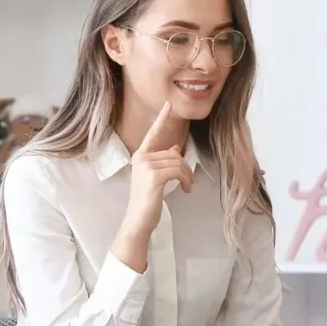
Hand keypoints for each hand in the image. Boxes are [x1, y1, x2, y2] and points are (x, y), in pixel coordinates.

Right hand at [120, 101, 192, 239]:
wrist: (138, 220)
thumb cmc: (147, 201)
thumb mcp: (155, 178)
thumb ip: (164, 161)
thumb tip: (176, 148)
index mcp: (140, 156)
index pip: (153, 133)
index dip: (162, 119)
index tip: (168, 104)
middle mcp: (141, 157)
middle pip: (174, 153)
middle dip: (185, 168)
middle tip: (188, 183)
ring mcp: (146, 166)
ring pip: (178, 162)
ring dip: (187, 176)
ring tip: (187, 188)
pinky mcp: (154, 175)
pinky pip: (178, 171)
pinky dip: (186, 181)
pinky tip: (185, 190)